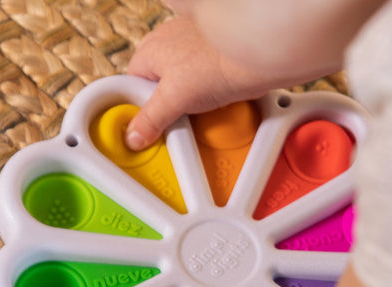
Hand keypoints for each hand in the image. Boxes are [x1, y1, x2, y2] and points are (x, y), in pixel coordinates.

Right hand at [125, 17, 275, 149]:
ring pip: (180, 85)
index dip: (140, 109)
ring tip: (196, 115)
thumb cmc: (216, 64)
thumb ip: (150, 119)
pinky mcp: (213, 58)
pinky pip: (201, 82)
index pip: (133, 85)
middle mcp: (168, 43)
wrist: (259, 56)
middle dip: (165, 106)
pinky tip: (213, 105)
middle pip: (157, 85)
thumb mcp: (174, 99)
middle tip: (174, 121)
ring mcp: (192, 48)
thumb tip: (133, 137)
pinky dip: (206, 95)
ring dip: (187, 102)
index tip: (147, 127)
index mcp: (150, 49)